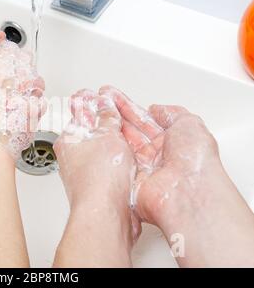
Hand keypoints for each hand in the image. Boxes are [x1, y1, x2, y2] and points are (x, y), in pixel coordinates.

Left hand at [54, 89, 138, 240]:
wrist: (107, 213)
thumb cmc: (99, 178)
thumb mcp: (107, 135)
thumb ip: (107, 117)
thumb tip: (105, 103)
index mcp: (69, 139)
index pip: (78, 114)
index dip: (89, 101)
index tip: (96, 92)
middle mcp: (75, 156)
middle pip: (92, 131)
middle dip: (106, 118)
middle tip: (114, 106)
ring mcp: (88, 171)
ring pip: (104, 148)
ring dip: (116, 137)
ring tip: (127, 127)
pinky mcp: (102, 185)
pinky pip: (112, 164)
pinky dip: (122, 157)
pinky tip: (131, 154)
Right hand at [99, 86, 223, 223]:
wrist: (187, 192)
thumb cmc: (195, 160)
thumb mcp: (190, 123)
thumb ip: (171, 112)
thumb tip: (156, 109)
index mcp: (171, 142)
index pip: (144, 120)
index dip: (128, 107)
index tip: (112, 97)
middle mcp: (156, 156)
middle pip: (130, 130)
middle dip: (114, 114)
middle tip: (98, 101)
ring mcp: (142, 168)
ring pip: (121, 144)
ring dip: (108, 128)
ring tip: (93, 112)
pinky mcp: (130, 180)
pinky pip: (116, 161)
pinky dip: (106, 147)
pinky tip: (96, 134)